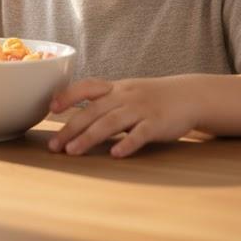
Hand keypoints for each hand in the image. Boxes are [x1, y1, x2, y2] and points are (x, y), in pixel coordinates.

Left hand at [47, 77, 199, 157]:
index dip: (68, 96)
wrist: (189, 96)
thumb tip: (73, 118)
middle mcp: (124, 96)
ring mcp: (141, 109)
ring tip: (73, 151)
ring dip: (89, 137)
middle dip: (71, 128)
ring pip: (111, 122)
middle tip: (54, 146)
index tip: (51, 109)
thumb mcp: (126, 93)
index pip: (86, 87)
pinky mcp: (157, 123)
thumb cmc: (152, 98)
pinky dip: (127, 143)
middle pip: (93, 111)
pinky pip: (140, 133)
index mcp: (115, 89)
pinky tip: (115, 154)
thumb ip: (103, 102)